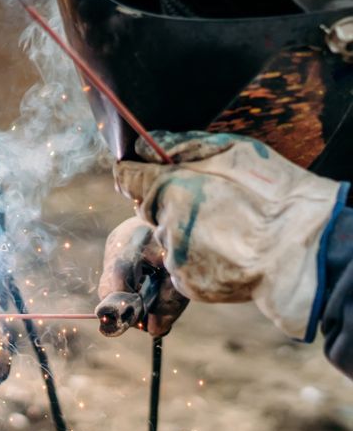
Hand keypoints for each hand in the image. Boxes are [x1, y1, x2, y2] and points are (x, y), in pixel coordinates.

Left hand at [109, 131, 344, 339]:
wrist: (302, 253)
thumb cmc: (274, 196)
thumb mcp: (233, 151)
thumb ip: (181, 146)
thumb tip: (142, 147)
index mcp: (170, 188)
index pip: (128, 179)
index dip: (135, 173)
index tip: (138, 170)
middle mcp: (164, 225)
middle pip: (151, 210)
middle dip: (171, 204)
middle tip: (211, 202)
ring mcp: (175, 258)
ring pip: (169, 240)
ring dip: (188, 233)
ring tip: (228, 230)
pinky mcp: (188, 284)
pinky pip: (184, 266)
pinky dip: (200, 259)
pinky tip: (229, 252)